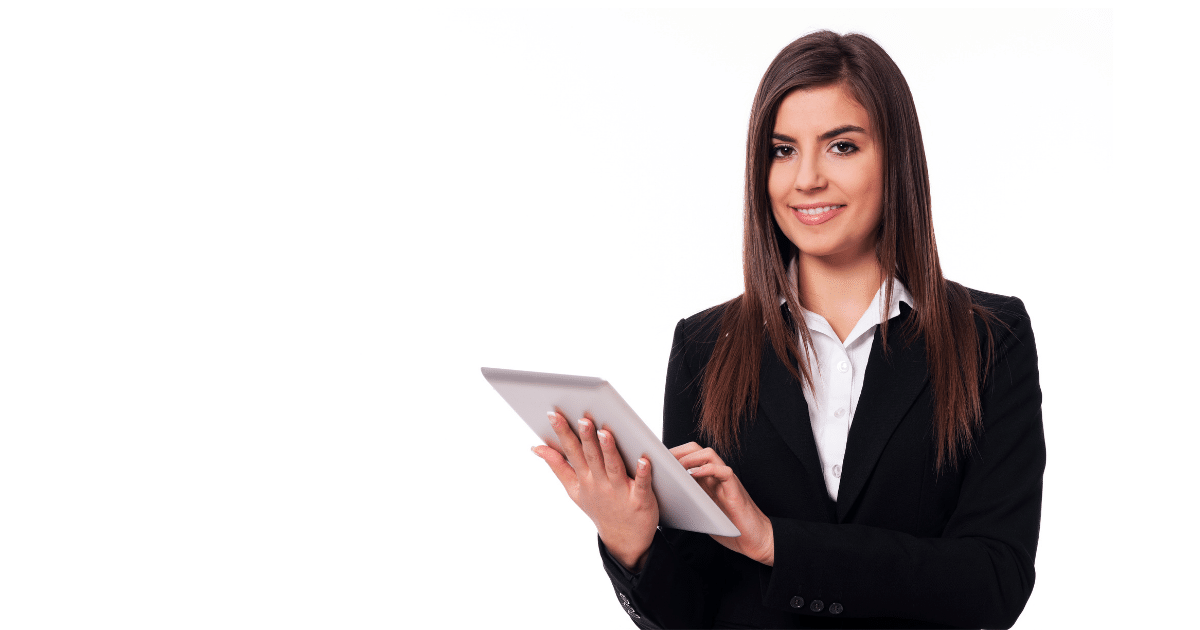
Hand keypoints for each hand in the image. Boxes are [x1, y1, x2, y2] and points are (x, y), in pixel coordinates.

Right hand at [532, 411, 658, 572]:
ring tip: (605, 433)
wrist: (624, 540)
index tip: (554, 414)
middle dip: (586, 438)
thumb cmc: (599, 507)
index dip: (563, 433)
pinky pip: (641, 485)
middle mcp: (600, 484)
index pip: (571, 451)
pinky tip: (644, 460)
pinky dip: (643, 473)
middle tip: (582, 419)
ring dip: (609, 451)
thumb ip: (557, 466)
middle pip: (592, 457)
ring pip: (614, 468)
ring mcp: (620, 493)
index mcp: (584, 478)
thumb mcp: (574, 490)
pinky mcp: (640, 501)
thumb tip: (536, 447)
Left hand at [672, 442, 774, 565]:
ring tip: (676, 465)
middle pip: (697, 450)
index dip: (674, 455)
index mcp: (707, 480)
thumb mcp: (702, 513)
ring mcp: (726, 480)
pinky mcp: (735, 489)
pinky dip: (708, 469)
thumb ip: (688, 502)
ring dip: (691, 457)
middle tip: (663, 459)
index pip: (690, 456)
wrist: (755, 539)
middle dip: (679, 450)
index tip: (657, 459)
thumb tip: (664, 501)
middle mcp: (716, 476)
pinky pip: (723, 471)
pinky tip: (694, 474)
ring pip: (709, 455)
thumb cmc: (729, 527)